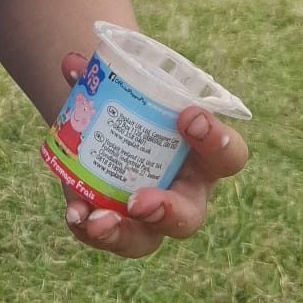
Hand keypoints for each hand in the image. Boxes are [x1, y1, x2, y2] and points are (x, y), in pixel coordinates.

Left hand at [55, 51, 248, 258]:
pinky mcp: (121, 224)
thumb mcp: (133, 89)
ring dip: (122, 232)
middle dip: (167, 210)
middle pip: (189, 216)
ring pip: (147, 238)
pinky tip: (74, 214)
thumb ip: (104, 75)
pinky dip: (87, 227)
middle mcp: (185, 192)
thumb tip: (73, 64)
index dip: (217, 140)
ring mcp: (152, 216)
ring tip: (96, 220)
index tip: (188, 117)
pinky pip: (109, 236)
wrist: (111, 128)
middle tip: (139, 201)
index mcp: (204, 156)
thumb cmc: (141, 107)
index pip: (229, 155)